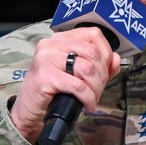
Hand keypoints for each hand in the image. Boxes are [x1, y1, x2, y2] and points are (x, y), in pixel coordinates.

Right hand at [10, 27, 120, 143]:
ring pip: (87, 69)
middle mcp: (51, 44)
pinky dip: (88, 97)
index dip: (106, 53)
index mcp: (61, 39)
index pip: (93, 34)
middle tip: (98, 90)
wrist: (29, 110)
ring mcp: (46, 58)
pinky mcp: (44, 76)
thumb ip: (99, 65)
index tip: (106, 71)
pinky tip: (87, 104)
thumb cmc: (53, 90)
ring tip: (92, 98)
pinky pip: (78, 85)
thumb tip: (115, 59)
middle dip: (102, 75)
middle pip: (93, 52)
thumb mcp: (78, 74)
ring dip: (96, 88)